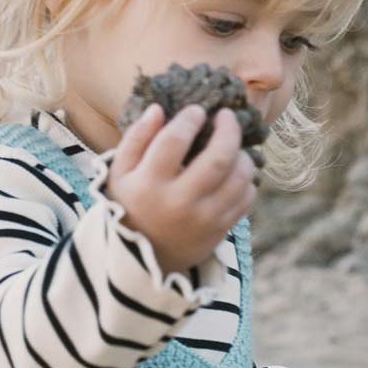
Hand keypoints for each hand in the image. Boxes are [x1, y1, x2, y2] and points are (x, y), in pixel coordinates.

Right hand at [102, 103, 256, 276]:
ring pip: (239, 179)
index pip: (175, 140)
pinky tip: (235, 173)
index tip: (196, 111)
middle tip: (227, 116)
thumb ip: (136, 138)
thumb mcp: (121, 173)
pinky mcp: (219, 231)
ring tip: (234, 146)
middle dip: (229, 129)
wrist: (143, 258)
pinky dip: (246, 181)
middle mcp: (179, 202)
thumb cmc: (131, 206)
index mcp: (149, 184)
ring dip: (242, 155)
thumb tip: (158, 109)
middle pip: (218, 158)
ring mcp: (203, 219)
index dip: (190, 118)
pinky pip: (245, 200)